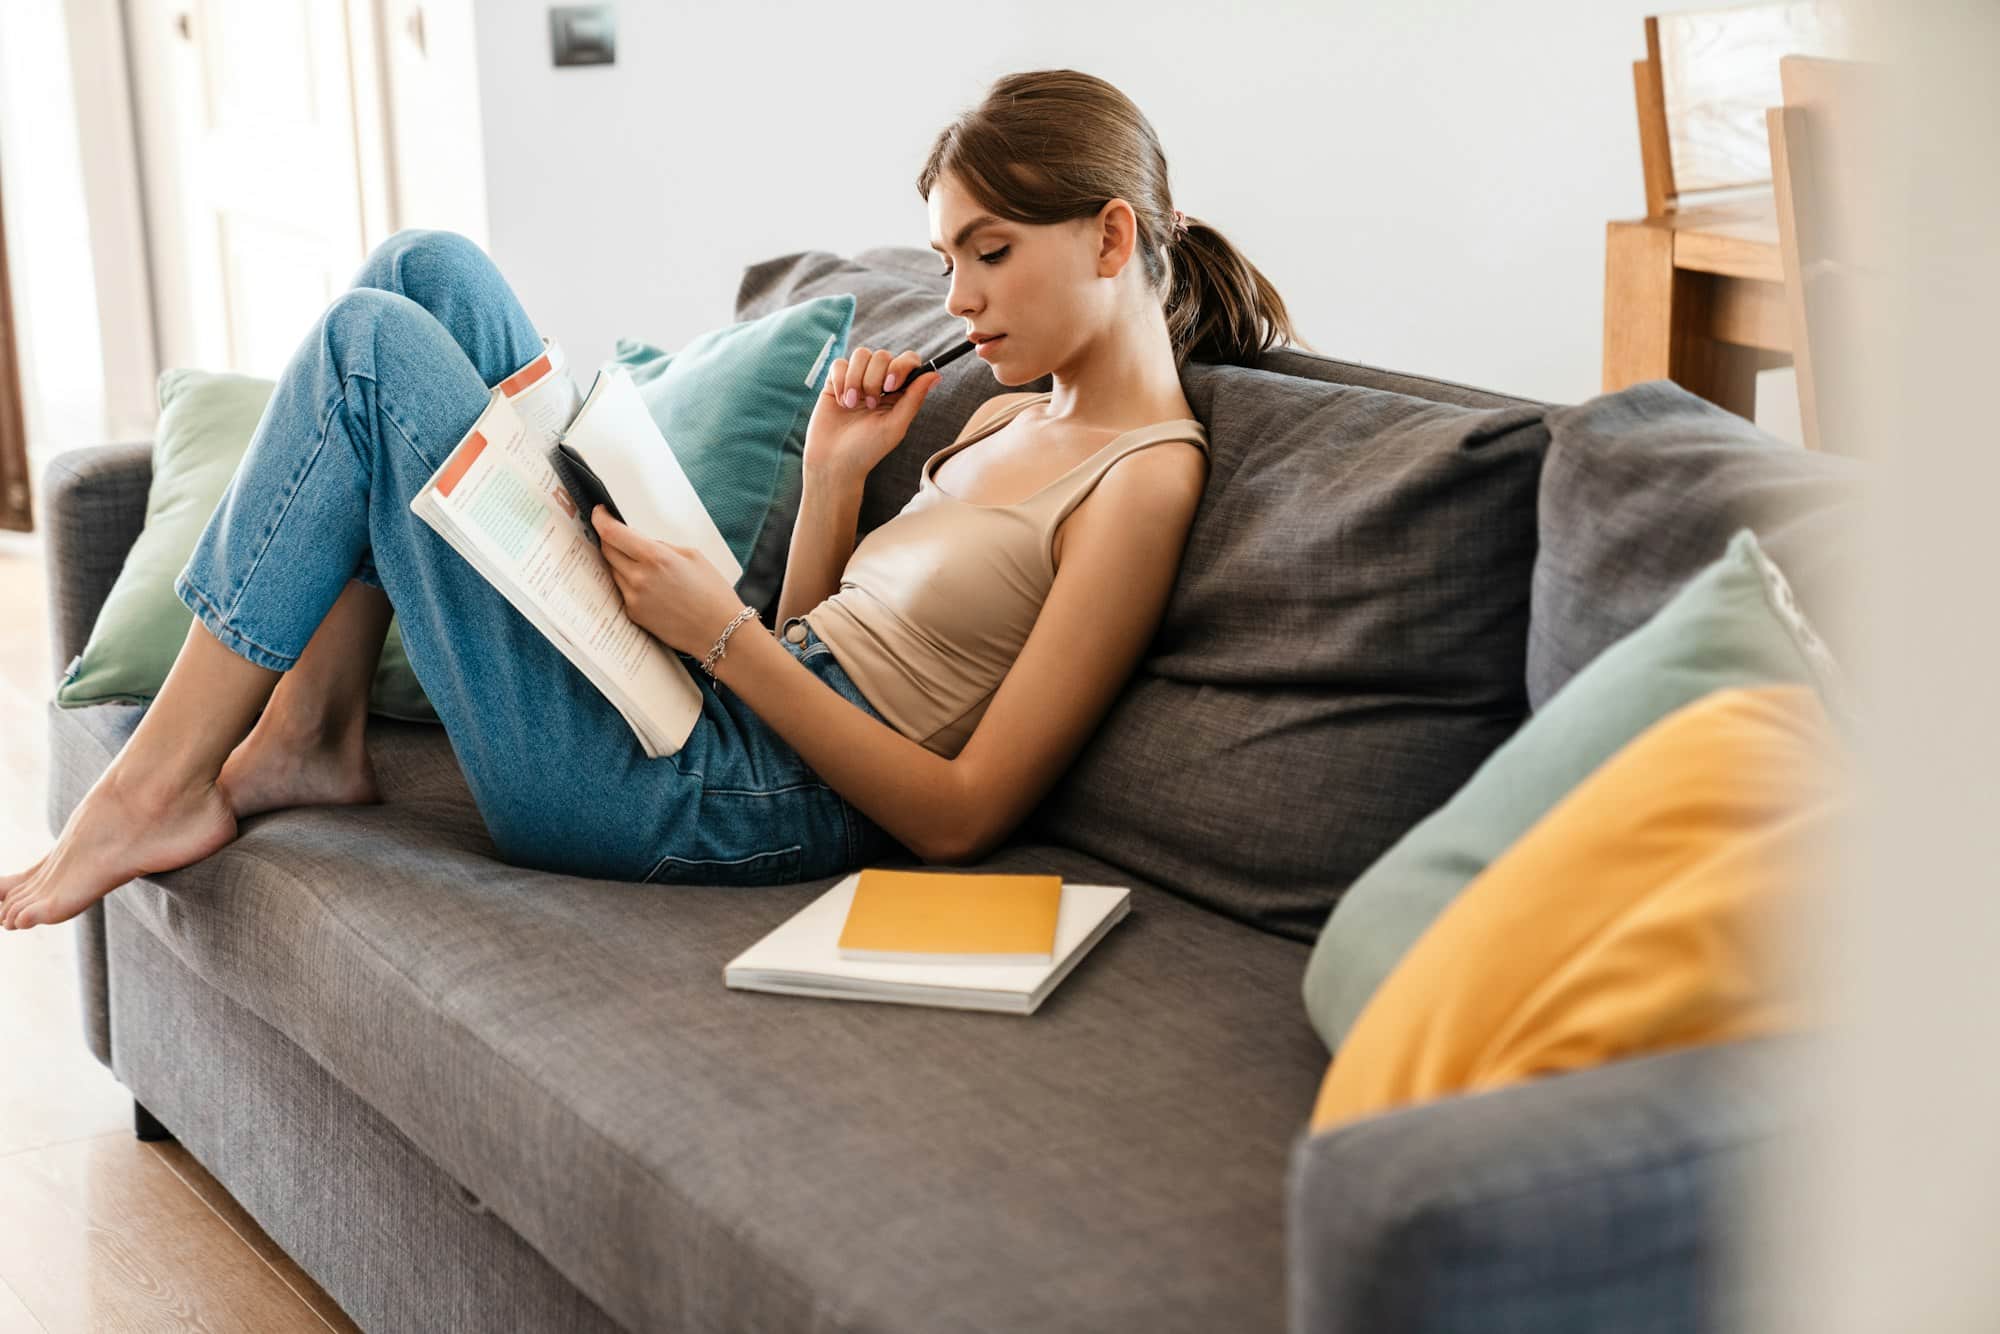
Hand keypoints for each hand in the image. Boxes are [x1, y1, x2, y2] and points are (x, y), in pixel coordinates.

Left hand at [592, 506, 752, 658]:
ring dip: (621, 563)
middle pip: (606, 550)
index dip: (600, 519)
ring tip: (646, 567)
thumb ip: (661, 546)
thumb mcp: (692, 555)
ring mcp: (633, 598)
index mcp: (655, 557)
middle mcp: (638, 577)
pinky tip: (652, 588)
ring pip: (613, 571)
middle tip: (619, 536)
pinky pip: (623, 591)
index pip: (612, 533)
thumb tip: (641, 543)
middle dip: (609, 539)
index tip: (599, 513)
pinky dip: (630, 583)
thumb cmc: (713, 593)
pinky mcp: (633, 614)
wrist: (719, 631)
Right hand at [802, 344, 942, 484]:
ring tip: (851, 405)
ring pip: (861, 354)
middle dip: (874, 379)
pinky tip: (841, 402)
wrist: (833, 461)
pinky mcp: (836, 381)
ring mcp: (857, 380)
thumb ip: (914, 398)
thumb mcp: (895, 426)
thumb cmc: (868, 449)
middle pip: (883, 355)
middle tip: (870, 405)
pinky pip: (840, 364)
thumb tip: (936, 374)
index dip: (901, 366)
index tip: (890, 386)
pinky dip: (840, 381)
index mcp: (899, 393)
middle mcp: (880, 382)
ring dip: (856, 380)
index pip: (908, 361)